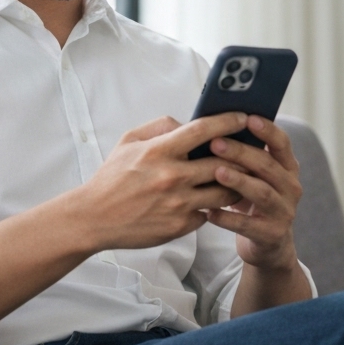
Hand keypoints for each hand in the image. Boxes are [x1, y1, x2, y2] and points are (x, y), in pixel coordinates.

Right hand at [77, 113, 247, 250]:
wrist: (94, 217)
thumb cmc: (112, 178)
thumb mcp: (129, 141)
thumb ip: (160, 127)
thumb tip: (188, 123)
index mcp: (160, 151)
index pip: (203, 130)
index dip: (228, 121)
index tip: (242, 118)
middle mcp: (172, 176)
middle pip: (223, 163)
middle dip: (241, 158)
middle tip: (249, 154)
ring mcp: (178, 203)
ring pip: (224, 192)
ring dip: (234, 185)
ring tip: (237, 180)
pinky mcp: (180, 226)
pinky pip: (207, 214)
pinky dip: (210, 207)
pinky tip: (210, 202)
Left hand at [205, 115, 303, 271]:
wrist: (268, 246)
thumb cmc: (253, 201)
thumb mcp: (255, 177)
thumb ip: (243, 156)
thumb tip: (212, 127)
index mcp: (287, 167)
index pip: (282, 143)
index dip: (267, 130)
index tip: (248, 117)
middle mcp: (291, 187)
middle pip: (267, 165)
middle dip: (241, 152)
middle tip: (215, 142)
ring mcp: (284, 212)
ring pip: (261, 192)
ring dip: (238, 181)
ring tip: (216, 172)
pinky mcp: (271, 235)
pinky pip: (248, 225)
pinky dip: (228, 218)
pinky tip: (209, 211)